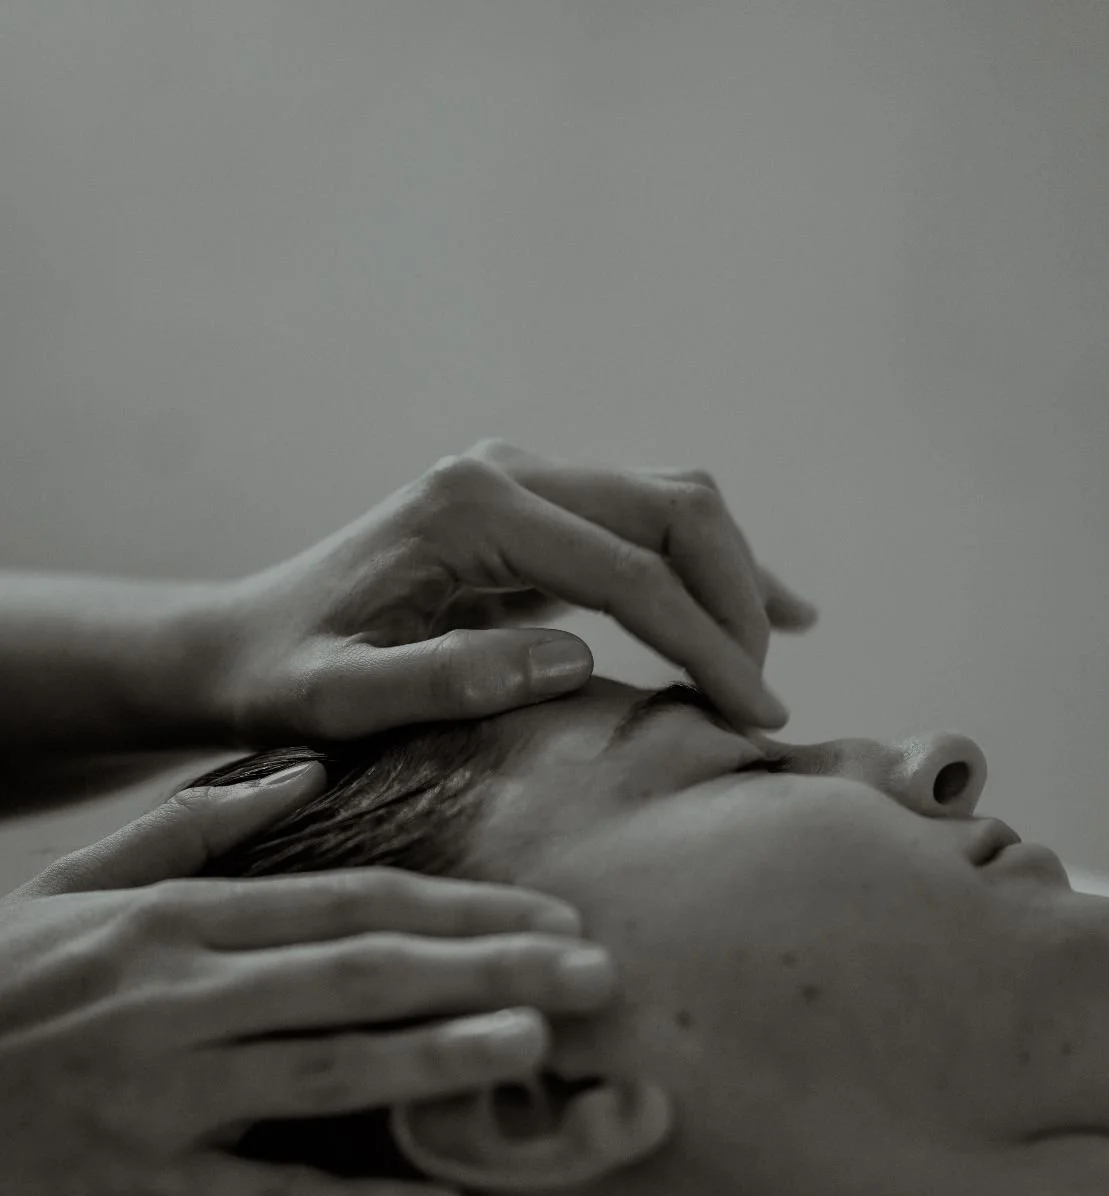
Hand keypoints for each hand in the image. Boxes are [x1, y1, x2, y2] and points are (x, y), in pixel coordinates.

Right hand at [0, 762, 632, 1195]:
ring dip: (437, 1060)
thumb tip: (304, 772)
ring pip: (327, 1072)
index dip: (463, 907)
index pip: (351, 901)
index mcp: (180, 917)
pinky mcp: (143, 1187)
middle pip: (363, 973)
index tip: (552, 912)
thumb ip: (195, 823)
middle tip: (595, 973)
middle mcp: (183, 994)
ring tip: (537, 1051)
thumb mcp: (81, 880)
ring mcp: (166, 1092)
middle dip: (488, 969)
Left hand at [215, 438, 816, 746]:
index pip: (629, 570)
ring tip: (766, 674)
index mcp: (470, 508)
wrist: (240, 643)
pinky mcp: (532, 509)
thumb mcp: (338, 699)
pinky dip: (710, 567)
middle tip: (761, 705)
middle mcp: (505, 470)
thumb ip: (443, 680)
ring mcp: (522, 479)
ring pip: (673, 504)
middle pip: (673, 510)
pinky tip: (774, 612)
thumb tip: (573, 658)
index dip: (706, 643)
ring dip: (735, 580)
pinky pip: (647, 523)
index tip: (756, 719)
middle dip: (736, 604)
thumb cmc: (282, 680)